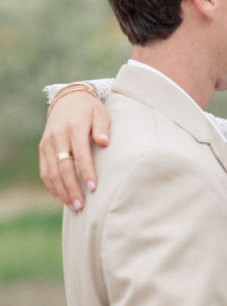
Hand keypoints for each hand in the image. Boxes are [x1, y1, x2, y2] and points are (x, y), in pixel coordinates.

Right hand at [39, 90, 110, 209]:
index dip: (86, 171)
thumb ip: (103, 128)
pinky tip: (62, 197)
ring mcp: (48, 143)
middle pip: (63, 166)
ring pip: (51, 171)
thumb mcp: (100, 113)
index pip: (80, 153)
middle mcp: (58, 136)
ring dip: (61, 191)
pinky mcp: (42, 148)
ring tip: (73, 206)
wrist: (68, 99)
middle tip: (81, 206)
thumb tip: (104, 143)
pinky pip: (45, 170)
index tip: (93, 188)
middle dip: (72, 188)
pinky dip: (52, 185)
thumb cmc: (90, 110)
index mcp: (74, 127)